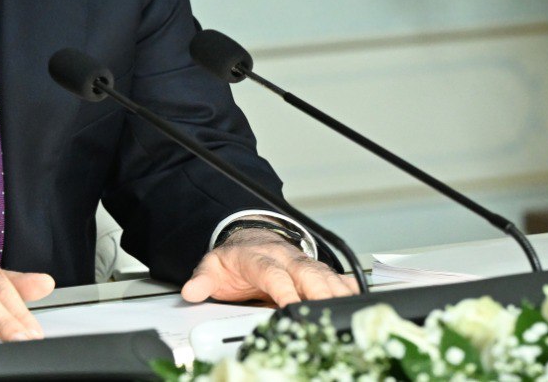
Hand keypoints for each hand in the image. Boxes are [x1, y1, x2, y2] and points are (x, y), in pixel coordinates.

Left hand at [180, 227, 356, 306]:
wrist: (247, 239)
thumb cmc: (234, 259)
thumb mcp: (212, 267)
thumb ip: (202, 279)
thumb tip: (191, 291)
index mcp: (257, 256)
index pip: (271, 272)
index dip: (282, 288)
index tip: (290, 305)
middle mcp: (283, 256)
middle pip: (304, 271)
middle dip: (317, 290)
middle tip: (326, 310)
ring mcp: (300, 261)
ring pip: (322, 273)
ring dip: (335, 290)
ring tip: (347, 308)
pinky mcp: (313, 269)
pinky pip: (333, 275)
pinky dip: (346, 286)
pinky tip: (357, 298)